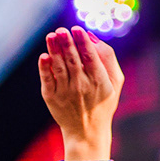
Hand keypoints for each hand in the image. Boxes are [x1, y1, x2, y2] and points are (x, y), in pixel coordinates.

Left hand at [39, 26, 122, 160]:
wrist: (87, 131)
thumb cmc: (102, 102)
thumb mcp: (115, 82)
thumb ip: (108, 58)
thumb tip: (93, 36)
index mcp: (100, 81)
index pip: (91, 58)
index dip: (83, 42)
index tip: (77, 29)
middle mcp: (82, 87)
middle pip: (73, 60)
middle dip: (67, 43)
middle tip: (61, 30)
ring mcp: (66, 92)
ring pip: (59, 67)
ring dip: (54, 50)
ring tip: (51, 36)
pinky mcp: (52, 97)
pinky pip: (47, 80)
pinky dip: (44, 68)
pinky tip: (44, 56)